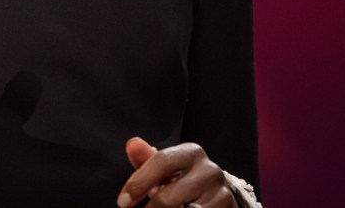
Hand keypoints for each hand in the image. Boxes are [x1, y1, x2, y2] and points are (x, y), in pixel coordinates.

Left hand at [117, 137, 236, 207]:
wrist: (219, 197)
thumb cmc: (185, 181)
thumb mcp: (166, 169)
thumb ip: (147, 159)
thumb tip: (132, 144)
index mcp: (191, 152)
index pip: (160, 163)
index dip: (138, 183)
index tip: (123, 202)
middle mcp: (209, 170)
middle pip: (167, 198)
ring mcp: (221, 193)